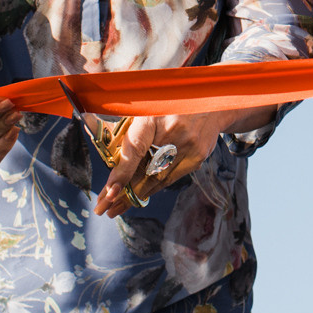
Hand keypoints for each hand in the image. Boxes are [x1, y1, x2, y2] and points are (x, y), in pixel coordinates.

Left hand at [94, 112, 237, 218]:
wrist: (210, 103)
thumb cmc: (169, 104)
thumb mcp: (145, 108)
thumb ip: (126, 126)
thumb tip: (103, 145)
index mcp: (154, 116)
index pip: (135, 149)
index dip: (121, 173)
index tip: (109, 193)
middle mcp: (173, 133)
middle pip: (145, 172)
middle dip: (122, 193)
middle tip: (103, 208)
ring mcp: (188, 147)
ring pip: (158, 180)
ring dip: (135, 196)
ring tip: (116, 208)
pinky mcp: (197, 157)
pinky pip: (170, 178)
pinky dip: (153, 187)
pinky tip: (139, 195)